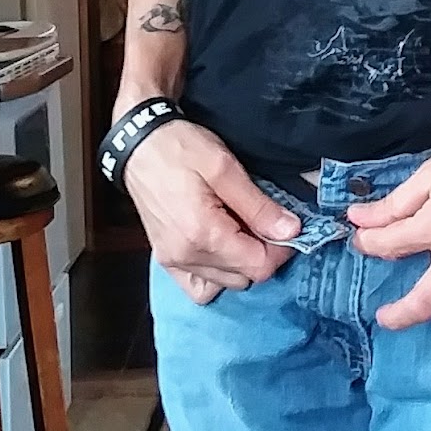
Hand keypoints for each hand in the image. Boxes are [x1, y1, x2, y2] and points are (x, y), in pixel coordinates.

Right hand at [121, 117, 300, 302]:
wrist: (138, 144)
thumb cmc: (179, 148)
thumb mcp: (225, 168)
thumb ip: (259, 206)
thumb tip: (291, 231)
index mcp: (203, 234)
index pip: (258, 267)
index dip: (281, 250)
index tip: (286, 227)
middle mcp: (186, 256)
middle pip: (244, 277)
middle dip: (262, 253)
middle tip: (262, 220)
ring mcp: (172, 262)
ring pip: (225, 284)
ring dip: (242, 263)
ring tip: (240, 229)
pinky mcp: (166, 260)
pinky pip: (199, 287)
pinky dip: (217, 275)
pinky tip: (221, 249)